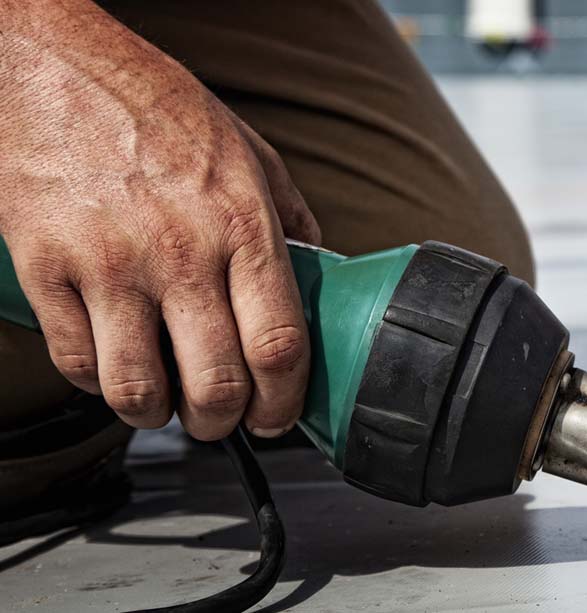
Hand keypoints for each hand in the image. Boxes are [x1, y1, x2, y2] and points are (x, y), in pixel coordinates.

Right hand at [0, 7, 319, 440]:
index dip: (283, 401)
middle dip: (223, 423)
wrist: (55, 67)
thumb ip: (290, 219)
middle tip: (220, 421)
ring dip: (156, 415)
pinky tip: (111, 366)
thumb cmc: (156, 108)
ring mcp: (108, 264)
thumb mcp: (250, 153)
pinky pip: (76, 360)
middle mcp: (181, 252)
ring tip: (164, 404)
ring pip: (139, 388)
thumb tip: (318, 274)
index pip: (278, 344)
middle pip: (216, 383)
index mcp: (243, 225)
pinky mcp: (44, 268)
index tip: (278, 416)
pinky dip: (97, 381)